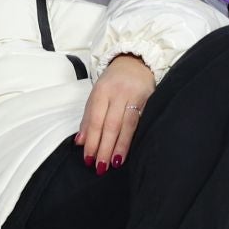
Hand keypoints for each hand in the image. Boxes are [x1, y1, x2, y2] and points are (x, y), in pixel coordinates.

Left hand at [77, 53, 154, 173]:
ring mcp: (134, 96)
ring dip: (119, 147)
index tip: (88, 158)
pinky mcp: (148, 100)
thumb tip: (80, 141)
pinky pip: (139, 122)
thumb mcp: (97, 94)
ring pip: (126, 125)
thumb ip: (88, 117)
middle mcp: (118, 93)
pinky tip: (127, 151)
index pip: (95, 119)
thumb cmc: (113, 81)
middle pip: (110, 124)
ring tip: (114, 163)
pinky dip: (132, 138)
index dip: (92, 140)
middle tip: (100, 167)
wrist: (135, 61)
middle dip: (104, 148)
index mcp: (101, 90)